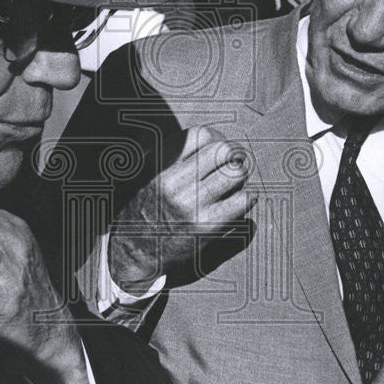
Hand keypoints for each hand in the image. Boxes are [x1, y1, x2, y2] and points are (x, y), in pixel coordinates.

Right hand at [109, 125, 255, 292]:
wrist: (136, 249)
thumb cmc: (145, 207)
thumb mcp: (145, 172)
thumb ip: (169, 152)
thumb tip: (211, 137)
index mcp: (160, 165)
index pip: (201, 134)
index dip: (218, 138)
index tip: (219, 150)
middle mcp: (174, 182)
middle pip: (223, 151)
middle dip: (234, 155)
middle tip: (234, 165)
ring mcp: (190, 204)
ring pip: (235, 174)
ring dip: (241, 176)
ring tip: (235, 183)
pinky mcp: (205, 226)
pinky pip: (242, 201)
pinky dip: (247, 198)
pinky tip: (240, 201)